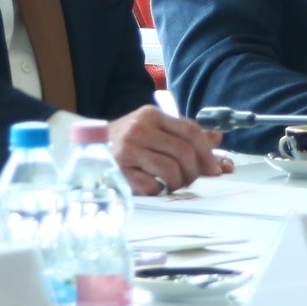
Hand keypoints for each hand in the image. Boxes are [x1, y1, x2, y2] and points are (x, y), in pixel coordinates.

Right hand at [106, 106, 230, 195]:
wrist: (89, 151)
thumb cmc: (128, 142)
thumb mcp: (154, 129)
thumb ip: (184, 133)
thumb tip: (217, 139)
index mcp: (151, 115)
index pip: (190, 132)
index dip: (208, 153)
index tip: (215, 168)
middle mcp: (138, 129)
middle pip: (183, 153)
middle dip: (195, 171)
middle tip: (192, 179)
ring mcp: (126, 151)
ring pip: (170, 170)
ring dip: (178, 183)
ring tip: (173, 184)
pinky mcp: (118, 172)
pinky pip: (152, 186)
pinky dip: (159, 190)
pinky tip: (154, 186)